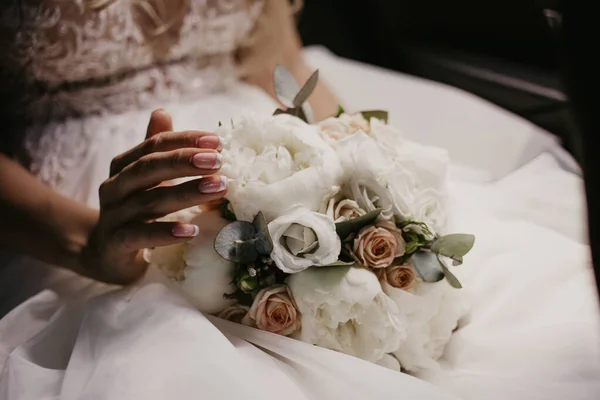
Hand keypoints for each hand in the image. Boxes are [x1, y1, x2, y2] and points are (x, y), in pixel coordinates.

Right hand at [81, 109, 226, 283]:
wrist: (104, 254)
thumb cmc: (135, 212)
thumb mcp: (147, 180)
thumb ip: (157, 152)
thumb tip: (162, 111)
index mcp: (124, 167)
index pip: (153, 146)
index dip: (183, 140)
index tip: (216, 140)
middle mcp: (115, 187)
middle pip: (149, 168)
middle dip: (184, 161)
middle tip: (218, 161)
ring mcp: (113, 216)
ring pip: (150, 201)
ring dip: (186, 193)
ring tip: (218, 188)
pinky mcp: (115, 244)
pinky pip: (140, 235)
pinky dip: (166, 232)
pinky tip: (192, 230)